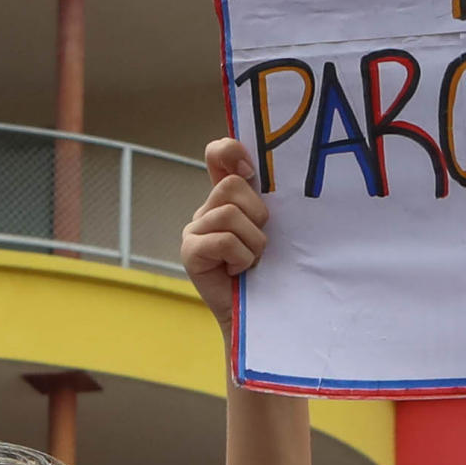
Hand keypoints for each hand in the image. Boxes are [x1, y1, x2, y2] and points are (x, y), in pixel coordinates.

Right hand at [182, 140, 265, 335]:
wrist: (260, 314)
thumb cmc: (272, 272)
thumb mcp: (274, 230)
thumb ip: (269, 202)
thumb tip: (275, 177)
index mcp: (226, 199)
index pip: (217, 154)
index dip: (229, 150)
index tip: (249, 167)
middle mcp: (206, 210)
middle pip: (231, 186)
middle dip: (256, 215)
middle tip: (260, 243)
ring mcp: (194, 231)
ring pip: (229, 214)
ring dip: (253, 242)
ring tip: (251, 261)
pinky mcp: (190, 252)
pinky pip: (223, 240)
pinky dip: (240, 257)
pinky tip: (238, 271)